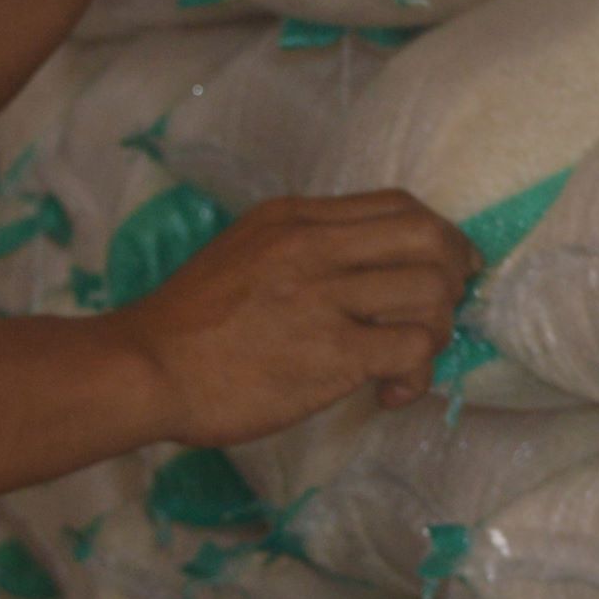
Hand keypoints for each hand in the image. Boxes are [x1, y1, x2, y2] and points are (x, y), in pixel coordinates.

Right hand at [114, 192, 476, 446]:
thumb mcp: (244, 251)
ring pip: (431, 292)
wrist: (144, 368)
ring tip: (408, 361)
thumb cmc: (188, 323)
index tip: (447, 267)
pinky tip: (390, 393)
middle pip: (429, 238)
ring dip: (437, 332)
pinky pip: (412, 349)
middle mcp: (314, 246)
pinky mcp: (331, 352)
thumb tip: (364, 268)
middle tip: (441, 315)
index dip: (440, 237)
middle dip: (454, 276)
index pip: (399, 206)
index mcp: (295, 218)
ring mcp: (324, 297)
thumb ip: (302, 248)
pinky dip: (419, 375)